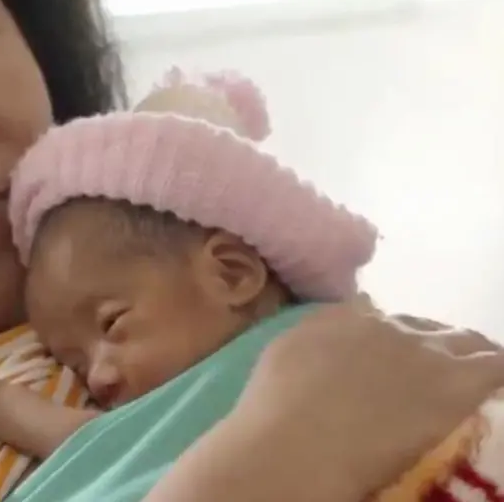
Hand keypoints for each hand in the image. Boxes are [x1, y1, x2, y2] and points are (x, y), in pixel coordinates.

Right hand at [230, 295, 503, 497]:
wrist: (297, 439)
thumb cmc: (274, 408)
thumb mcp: (282, 355)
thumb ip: (313, 340)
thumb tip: (328, 338)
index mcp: (342, 317)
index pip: (379, 318)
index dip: (387, 340)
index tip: (385, 363)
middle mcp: (387, 324)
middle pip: (425, 327)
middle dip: (431, 344)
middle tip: (428, 376)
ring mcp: (423, 351)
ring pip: (467, 342)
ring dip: (469, 357)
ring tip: (470, 380)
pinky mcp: (454, 383)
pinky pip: (495, 366)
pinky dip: (494, 371)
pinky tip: (491, 389)